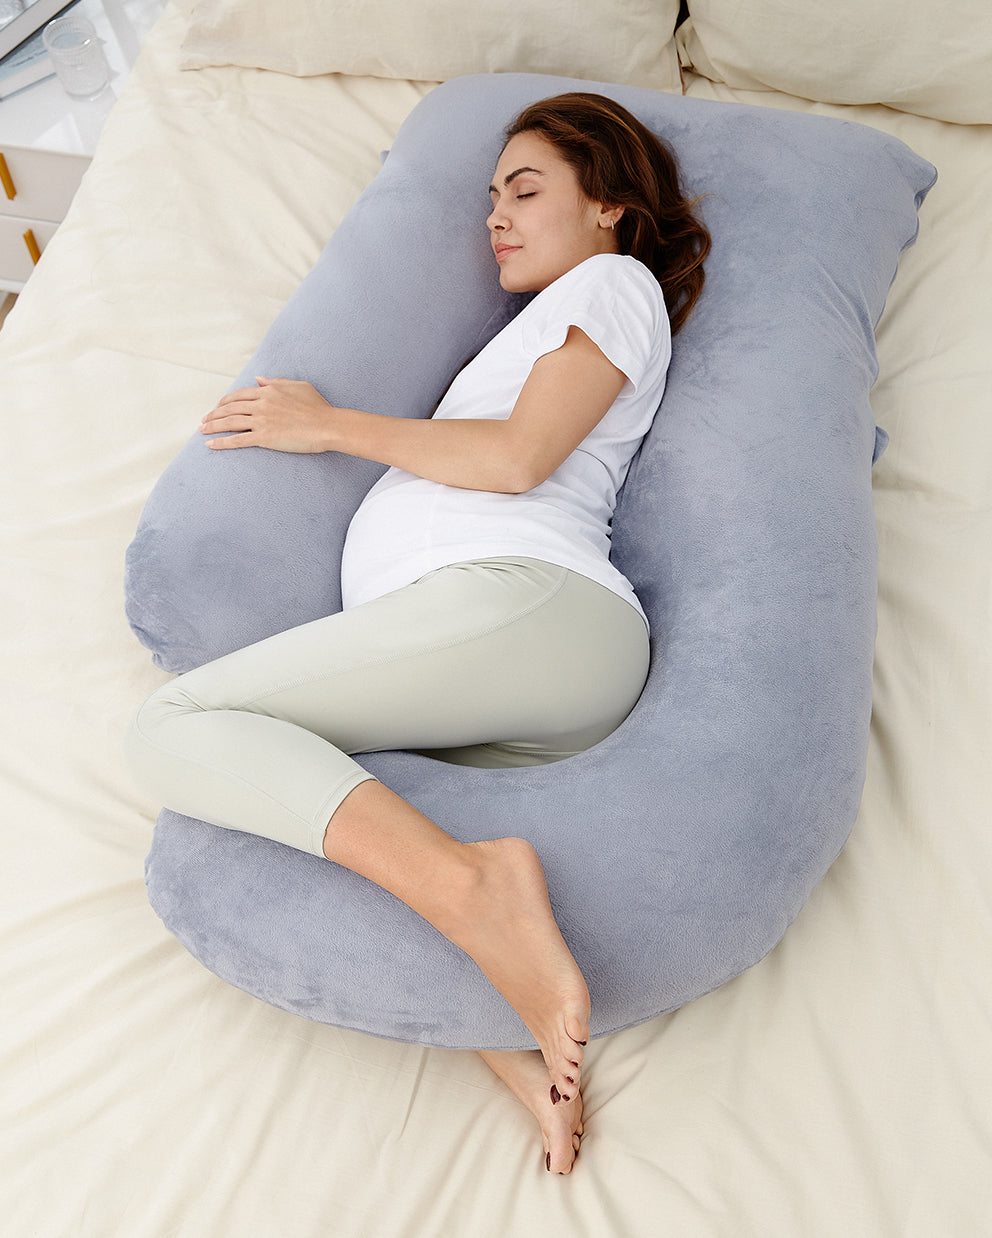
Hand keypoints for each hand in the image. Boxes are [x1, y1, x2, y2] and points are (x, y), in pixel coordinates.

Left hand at [199, 377, 335, 452]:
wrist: (327, 425)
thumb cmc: (318, 407)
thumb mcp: (298, 386)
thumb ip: (276, 382)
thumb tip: (259, 380)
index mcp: (269, 391)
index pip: (240, 394)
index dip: (226, 401)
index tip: (218, 407)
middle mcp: (262, 403)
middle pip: (230, 407)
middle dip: (214, 414)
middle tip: (204, 420)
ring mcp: (262, 420)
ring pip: (230, 422)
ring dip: (213, 426)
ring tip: (202, 430)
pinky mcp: (264, 437)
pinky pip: (238, 439)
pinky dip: (222, 442)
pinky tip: (211, 444)